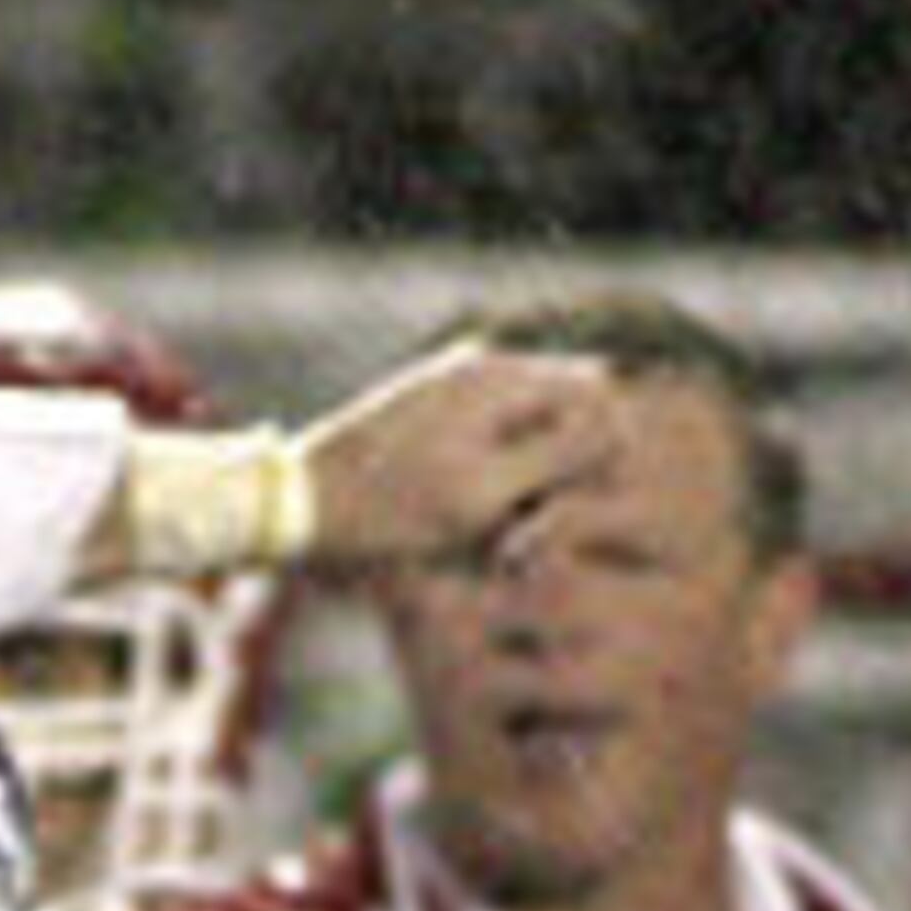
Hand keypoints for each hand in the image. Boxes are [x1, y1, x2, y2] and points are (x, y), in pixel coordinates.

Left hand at [296, 341, 622, 573]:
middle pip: (566, 413)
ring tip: (503, 542)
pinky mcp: (426, 419)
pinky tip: (474, 534)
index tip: (588, 514)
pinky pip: (489, 447)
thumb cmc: (384, 514)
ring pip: (528, 434)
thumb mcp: (481, 495)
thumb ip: (558, 455)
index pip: (598, 396)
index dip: (609, 457)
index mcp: (499, 377)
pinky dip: (494, 487)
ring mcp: (451, 391)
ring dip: (531, 485)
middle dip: (567, 473)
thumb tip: (624, 426)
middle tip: (538, 535)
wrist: (285, 512)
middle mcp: (480, 369)